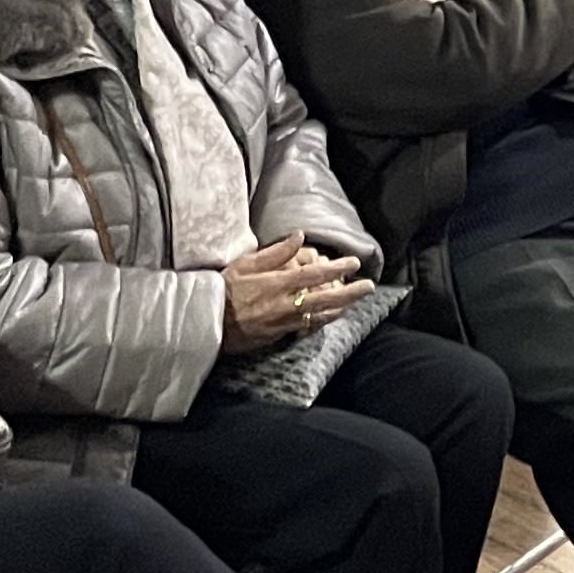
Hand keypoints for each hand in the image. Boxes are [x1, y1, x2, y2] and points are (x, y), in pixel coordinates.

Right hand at [218, 234, 368, 353]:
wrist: (204, 322)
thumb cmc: (223, 289)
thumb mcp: (245, 264)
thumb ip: (275, 252)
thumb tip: (299, 236)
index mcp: (276, 284)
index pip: (314, 275)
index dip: (337, 268)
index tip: (354, 261)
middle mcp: (284, 305)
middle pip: (325, 299)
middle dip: (350, 293)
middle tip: (369, 287)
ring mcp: (282, 323)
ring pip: (319, 317)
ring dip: (339, 309)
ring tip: (354, 302)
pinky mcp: (277, 336)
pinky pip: (305, 329)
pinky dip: (320, 322)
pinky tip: (329, 318)